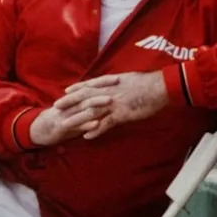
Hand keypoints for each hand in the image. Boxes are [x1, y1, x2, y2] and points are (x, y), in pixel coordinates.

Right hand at [29, 77, 116, 145]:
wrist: (39, 130)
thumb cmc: (61, 120)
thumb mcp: (73, 110)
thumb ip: (86, 106)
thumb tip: (102, 101)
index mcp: (74, 98)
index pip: (90, 86)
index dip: (103, 82)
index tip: (118, 78)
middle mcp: (70, 104)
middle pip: (89, 93)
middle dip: (103, 88)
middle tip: (118, 84)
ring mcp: (66, 114)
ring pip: (83, 107)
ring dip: (97, 104)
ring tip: (110, 101)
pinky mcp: (62, 126)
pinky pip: (76, 124)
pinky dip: (87, 124)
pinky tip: (97, 124)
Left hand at [54, 71, 168, 140]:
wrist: (161, 87)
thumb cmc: (150, 83)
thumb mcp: (130, 79)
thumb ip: (120, 83)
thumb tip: (116, 84)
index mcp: (111, 83)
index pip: (89, 85)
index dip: (76, 89)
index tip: (65, 92)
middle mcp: (108, 92)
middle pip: (84, 97)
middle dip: (69, 102)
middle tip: (55, 107)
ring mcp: (113, 103)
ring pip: (90, 111)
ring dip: (76, 118)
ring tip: (64, 124)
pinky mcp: (121, 114)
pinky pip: (105, 123)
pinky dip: (95, 130)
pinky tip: (86, 136)